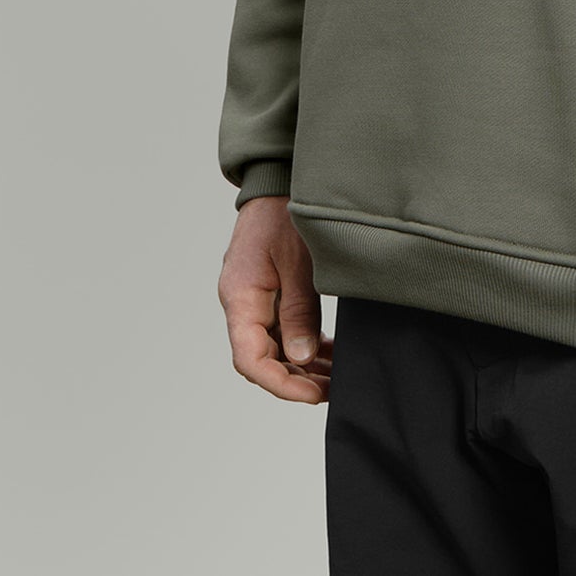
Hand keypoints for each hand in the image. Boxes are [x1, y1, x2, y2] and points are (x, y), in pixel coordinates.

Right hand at [218, 196, 331, 402]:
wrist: (278, 180)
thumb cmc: (284, 213)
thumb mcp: (298, 261)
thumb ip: (298, 310)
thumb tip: (299, 358)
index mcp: (240, 297)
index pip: (250, 359)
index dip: (280, 384)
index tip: (312, 394)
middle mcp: (242, 303)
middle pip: (262, 359)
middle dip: (296, 380)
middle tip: (332, 390)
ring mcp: (255, 299)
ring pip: (274, 348)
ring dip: (302, 366)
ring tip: (336, 378)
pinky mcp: (269, 293)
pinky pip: (282, 329)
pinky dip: (304, 344)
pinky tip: (329, 354)